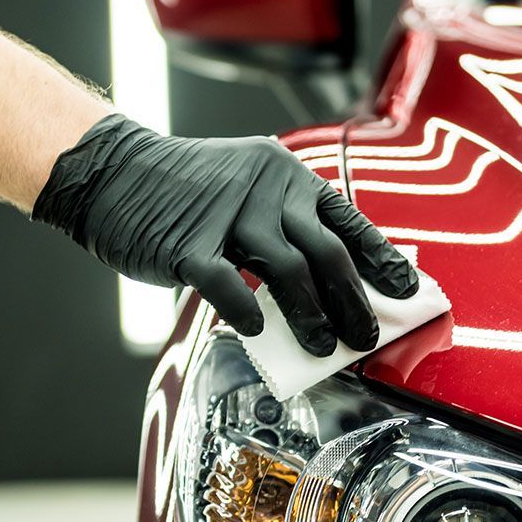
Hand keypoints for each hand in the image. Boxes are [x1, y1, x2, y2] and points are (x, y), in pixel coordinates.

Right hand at [33, 114, 418, 355]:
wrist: (113, 173)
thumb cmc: (183, 192)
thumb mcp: (245, 189)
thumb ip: (284, 228)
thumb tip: (328, 287)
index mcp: (284, 173)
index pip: (347, 219)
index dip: (381, 259)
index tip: (407, 290)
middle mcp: (264, 189)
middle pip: (326, 252)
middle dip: (353, 301)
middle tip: (364, 337)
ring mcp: (226, 215)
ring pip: (288, 272)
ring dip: (312, 317)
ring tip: (322, 348)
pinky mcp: (189, 245)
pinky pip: (229, 285)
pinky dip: (247, 312)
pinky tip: (257, 332)